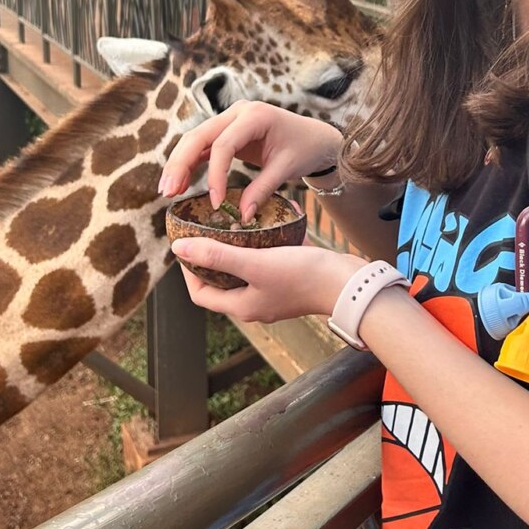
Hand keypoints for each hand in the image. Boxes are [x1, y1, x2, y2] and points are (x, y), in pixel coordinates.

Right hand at [158, 100, 342, 216]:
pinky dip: (190, 164)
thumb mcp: (287, 169)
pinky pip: (202, 147)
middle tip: (168, 192)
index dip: (215, 175)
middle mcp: (237, 112)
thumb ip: (262, 190)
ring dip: (179, 164)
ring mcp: (229, 120)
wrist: (314, 137)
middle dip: (180, 164)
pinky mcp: (226, 132)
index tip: (216, 203)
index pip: (223, 144)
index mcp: (255, 116)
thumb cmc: (304, 149)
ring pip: (195, 140)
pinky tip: (179, 184)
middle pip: (198, 136)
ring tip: (168, 191)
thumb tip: (241, 217)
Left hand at [171, 237, 356, 324]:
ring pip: (246, 270)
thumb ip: (217, 255)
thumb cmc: (303, 276)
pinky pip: (270, 262)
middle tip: (209, 229)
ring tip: (236, 223)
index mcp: (242, 306)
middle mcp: (256, 303)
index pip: (201, 293)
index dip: (188, 271)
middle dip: (213, 256)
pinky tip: (270, 223)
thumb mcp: (256, 262)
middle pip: (222, 281)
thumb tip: (178, 248)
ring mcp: (275, 293)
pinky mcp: (293, 281)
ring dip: (239, 248)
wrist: (350, 284)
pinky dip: (265, 245)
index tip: (187, 244)